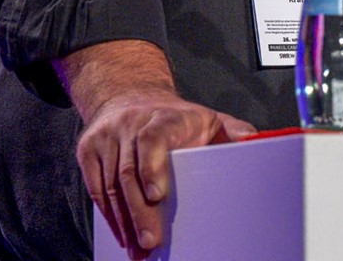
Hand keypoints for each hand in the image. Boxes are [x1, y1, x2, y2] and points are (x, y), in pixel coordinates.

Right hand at [75, 87, 255, 259]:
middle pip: (128, 171)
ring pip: (109, 185)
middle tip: (150, 241)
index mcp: (163, 117)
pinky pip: (95, 189)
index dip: (152, 167)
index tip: (158, 195)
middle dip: (140, 211)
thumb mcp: (207, 117)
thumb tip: (254, 142)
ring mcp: (105, 137)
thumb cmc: (175, 117)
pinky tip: (123, 235)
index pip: (152, 140)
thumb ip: (232, 131)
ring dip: (124, 221)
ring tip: (138, 249)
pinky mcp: (87, 150)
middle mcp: (129, 124)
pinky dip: (110, 216)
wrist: (129, 96)